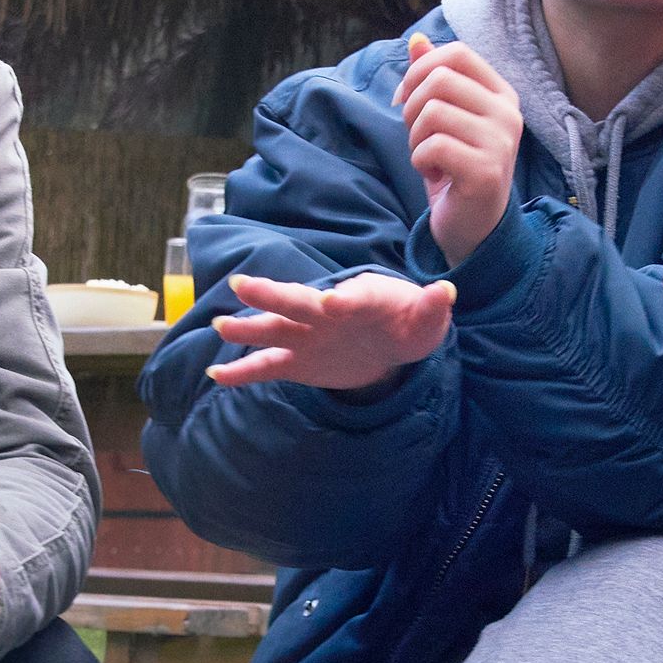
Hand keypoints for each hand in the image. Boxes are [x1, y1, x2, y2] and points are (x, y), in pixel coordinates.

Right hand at [205, 269, 453, 390]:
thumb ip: (432, 306)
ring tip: (220, 327)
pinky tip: (217, 376)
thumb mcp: (427, 317)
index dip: (342, 300)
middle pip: (298, 302)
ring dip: (248, 328)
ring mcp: (308, 336)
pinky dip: (243, 373)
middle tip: (244, 285)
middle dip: (273, 295)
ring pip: (274, 329)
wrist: (391, 340)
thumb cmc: (408, 322)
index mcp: (361, 297)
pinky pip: (267, 367)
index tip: (330, 304)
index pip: (351, 297)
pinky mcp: (299, 362)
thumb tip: (445, 291)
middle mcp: (326, 311)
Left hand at [400, 33, 524, 264]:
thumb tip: (416, 40)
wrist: (474, 228)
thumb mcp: (445, 119)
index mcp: (501, 94)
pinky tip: (434, 176)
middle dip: (411, 107)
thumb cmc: (456, 168)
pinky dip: (420, 161)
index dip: (420, 70)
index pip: (457, 53)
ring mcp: (501, 142)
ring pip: (433, 112)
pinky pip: (433, 146)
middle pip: (440, 79)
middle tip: (418, 136)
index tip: (407, 99)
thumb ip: (434, 78)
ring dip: (415, 139)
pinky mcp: (486, 171)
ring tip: (427, 158)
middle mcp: (508, 114)